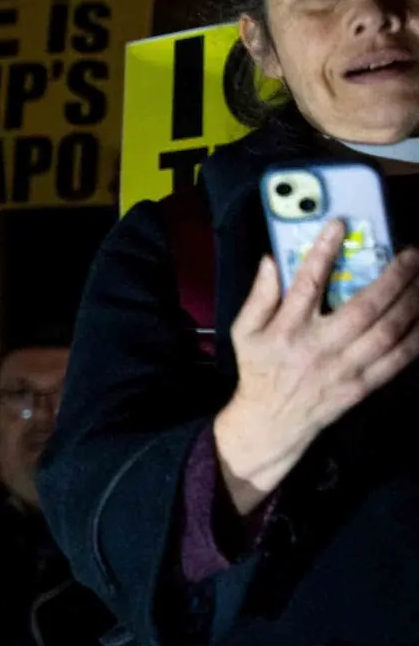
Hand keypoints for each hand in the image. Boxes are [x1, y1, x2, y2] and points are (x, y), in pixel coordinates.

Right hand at [217, 221, 418, 512]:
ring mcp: (344, 368)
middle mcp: (318, 347)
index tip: (339, 224)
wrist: (271, 421)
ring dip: (413, 301)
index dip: (323, 252)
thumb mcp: (244, 332)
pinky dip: (418, 337)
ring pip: (388, 331)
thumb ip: (258, 297)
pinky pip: (398, 359)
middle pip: (364, 307)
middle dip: (394, 276)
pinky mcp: (362, 385)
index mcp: (286, 330)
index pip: (306, 284)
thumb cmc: (260, 369)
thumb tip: (270, 262)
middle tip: (412, 253)